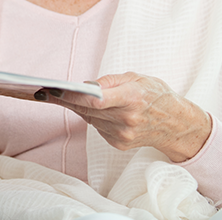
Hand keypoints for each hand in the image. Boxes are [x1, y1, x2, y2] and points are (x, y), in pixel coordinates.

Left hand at [42, 72, 211, 161]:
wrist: (177, 125)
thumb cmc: (156, 95)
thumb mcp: (138, 78)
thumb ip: (110, 81)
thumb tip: (85, 86)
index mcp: (132, 98)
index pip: (96, 100)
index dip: (72, 96)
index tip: (54, 90)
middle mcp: (127, 119)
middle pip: (87, 110)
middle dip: (65, 99)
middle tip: (44, 91)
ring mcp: (123, 134)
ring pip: (89, 118)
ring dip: (76, 107)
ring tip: (61, 95)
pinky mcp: (119, 143)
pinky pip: (97, 127)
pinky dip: (92, 117)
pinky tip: (89, 109)